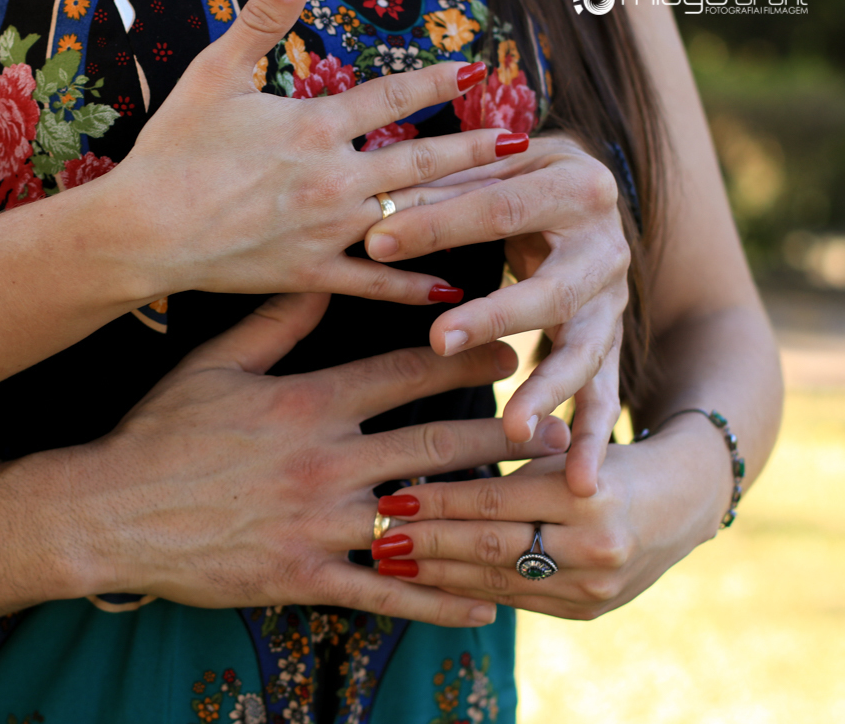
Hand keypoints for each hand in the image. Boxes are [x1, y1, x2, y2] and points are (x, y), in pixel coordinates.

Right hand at [65, 293, 571, 626]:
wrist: (109, 511)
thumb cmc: (160, 432)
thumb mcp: (214, 364)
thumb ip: (278, 321)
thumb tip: (324, 273)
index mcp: (309, 403)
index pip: (407, 374)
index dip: (467, 363)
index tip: (512, 353)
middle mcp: (326, 461)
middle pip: (436, 444)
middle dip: (502, 436)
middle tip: (554, 429)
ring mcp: (319, 524)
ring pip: (425, 521)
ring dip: (489, 519)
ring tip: (542, 515)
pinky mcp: (305, 576)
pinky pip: (386, 593)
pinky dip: (439, 603)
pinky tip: (484, 607)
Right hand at [106, 0, 523, 305]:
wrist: (142, 231)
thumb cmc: (172, 152)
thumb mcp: (213, 72)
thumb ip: (262, 18)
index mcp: (313, 126)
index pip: (392, 98)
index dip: (436, 83)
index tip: (474, 73)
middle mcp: (333, 178)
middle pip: (420, 158)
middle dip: (473, 147)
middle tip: (518, 141)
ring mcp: (326, 230)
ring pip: (410, 215)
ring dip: (460, 207)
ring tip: (504, 201)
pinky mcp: (310, 273)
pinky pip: (374, 282)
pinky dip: (412, 284)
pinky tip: (451, 285)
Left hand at [361, 133, 629, 494]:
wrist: (586, 197)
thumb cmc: (515, 181)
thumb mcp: (484, 171)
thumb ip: (435, 190)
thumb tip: (371, 220)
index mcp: (576, 184)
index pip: (499, 207)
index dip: (437, 224)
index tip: (375, 245)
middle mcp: (606, 247)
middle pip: (552, 287)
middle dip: (496, 317)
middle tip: (442, 340)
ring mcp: (614, 301)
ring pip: (584, 351)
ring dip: (548, 392)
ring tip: (515, 431)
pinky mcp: (612, 342)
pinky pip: (605, 394)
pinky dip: (593, 439)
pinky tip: (581, 482)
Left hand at [366, 415, 731, 619]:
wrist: (683, 500)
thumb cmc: (605, 457)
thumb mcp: (561, 447)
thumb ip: (506, 467)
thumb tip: (422, 478)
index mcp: (587, 495)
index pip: (493, 501)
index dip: (437, 502)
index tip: (391, 498)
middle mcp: (596, 546)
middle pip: (490, 546)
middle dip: (426, 543)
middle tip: (376, 537)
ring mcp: (596, 587)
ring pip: (498, 581)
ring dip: (438, 574)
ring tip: (391, 562)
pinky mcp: (590, 612)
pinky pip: (516, 601)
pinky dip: (469, 592)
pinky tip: (432, 582)